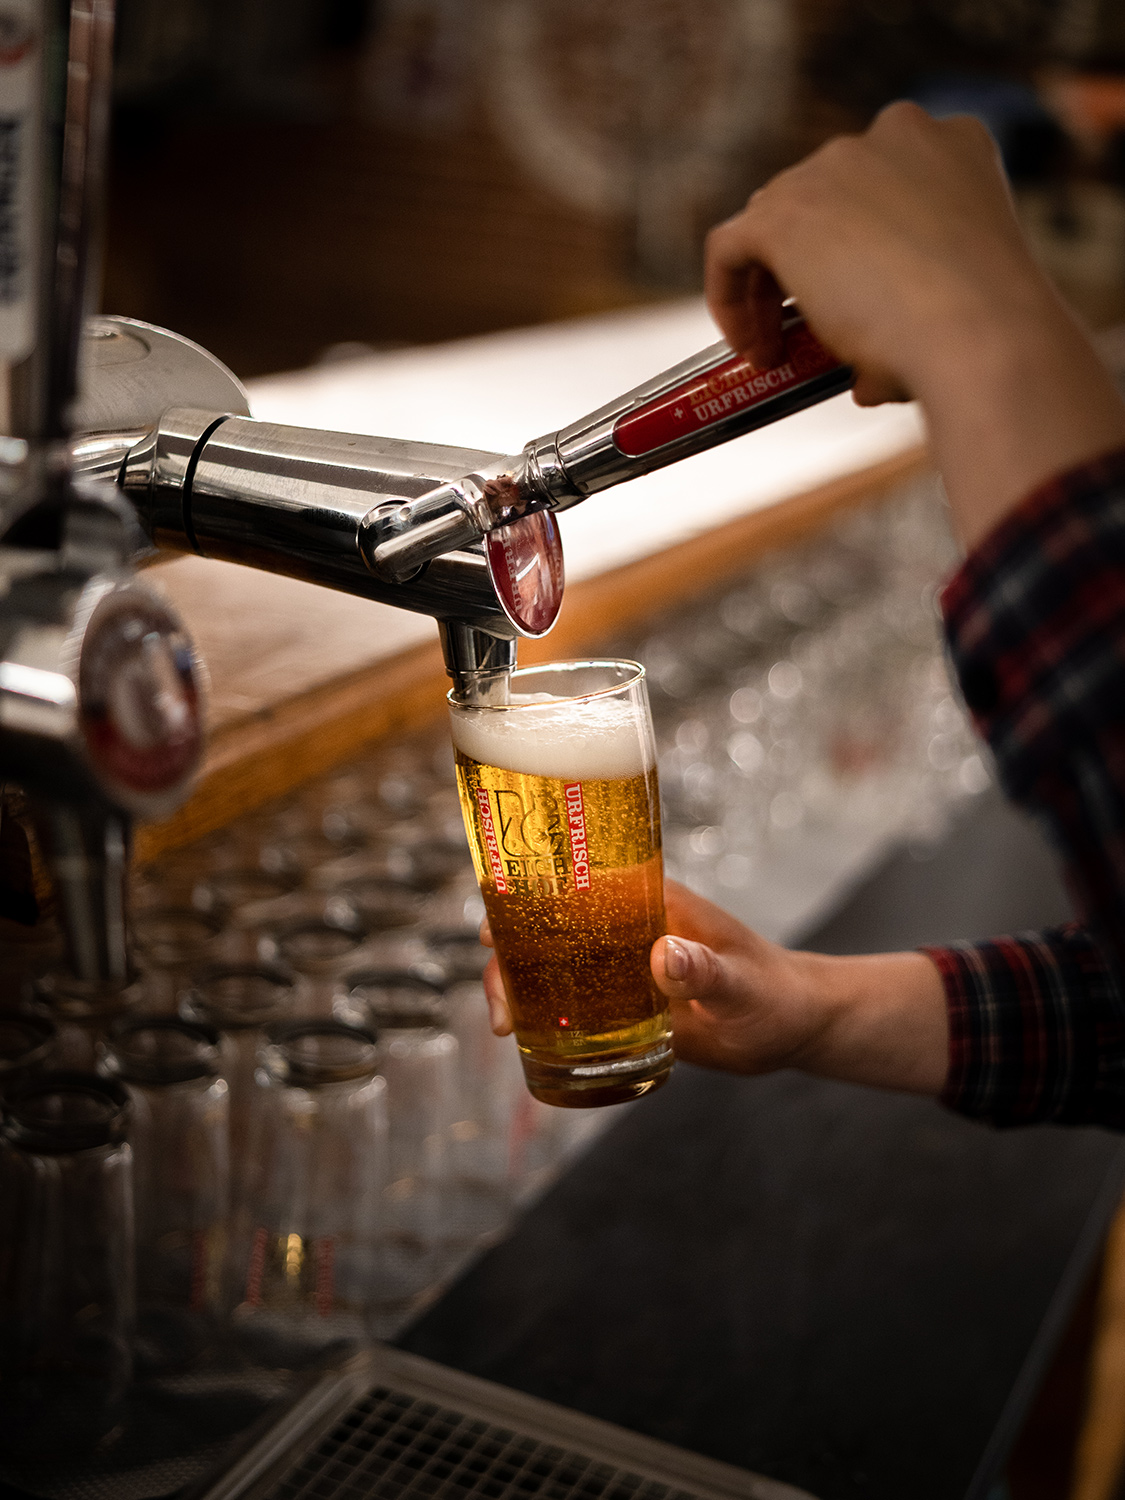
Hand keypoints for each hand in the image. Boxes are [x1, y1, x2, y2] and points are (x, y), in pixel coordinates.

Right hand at [481, 881, 949, 1096]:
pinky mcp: (620, 1002)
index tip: (491, 925)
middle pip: (545, 927)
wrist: (791, 1025)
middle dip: (508, 956)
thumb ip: (707, 970)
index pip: (574, 882)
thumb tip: (663, 954)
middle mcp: (623, 928)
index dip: (523, 895)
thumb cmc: (774, 995)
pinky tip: (520, 1039)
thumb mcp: (742, 984)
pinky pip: (567, 1002)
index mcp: (648, 902)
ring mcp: (618, 965)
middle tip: (501, 1005)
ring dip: (516, 988)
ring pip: (548, 965)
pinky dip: (538, 1015)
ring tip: (505, 1028)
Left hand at [706, 101, 1030, 405]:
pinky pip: (729, 250)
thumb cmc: (986, 331)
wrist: (979, 332)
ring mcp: (834, 167)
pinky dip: (729, 297)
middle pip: (822, 197)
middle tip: (809, 333)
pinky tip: (750, 348)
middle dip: (810, 265)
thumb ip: (910, 314)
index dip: (859, 245)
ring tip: (778, 351)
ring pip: (774, 221)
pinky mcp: (783, 213)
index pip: (881, 184)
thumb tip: (866, 379)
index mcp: (953, 146)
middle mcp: (893, 137)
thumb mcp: (960, 300)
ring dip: (769, 288)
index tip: (856, 300)